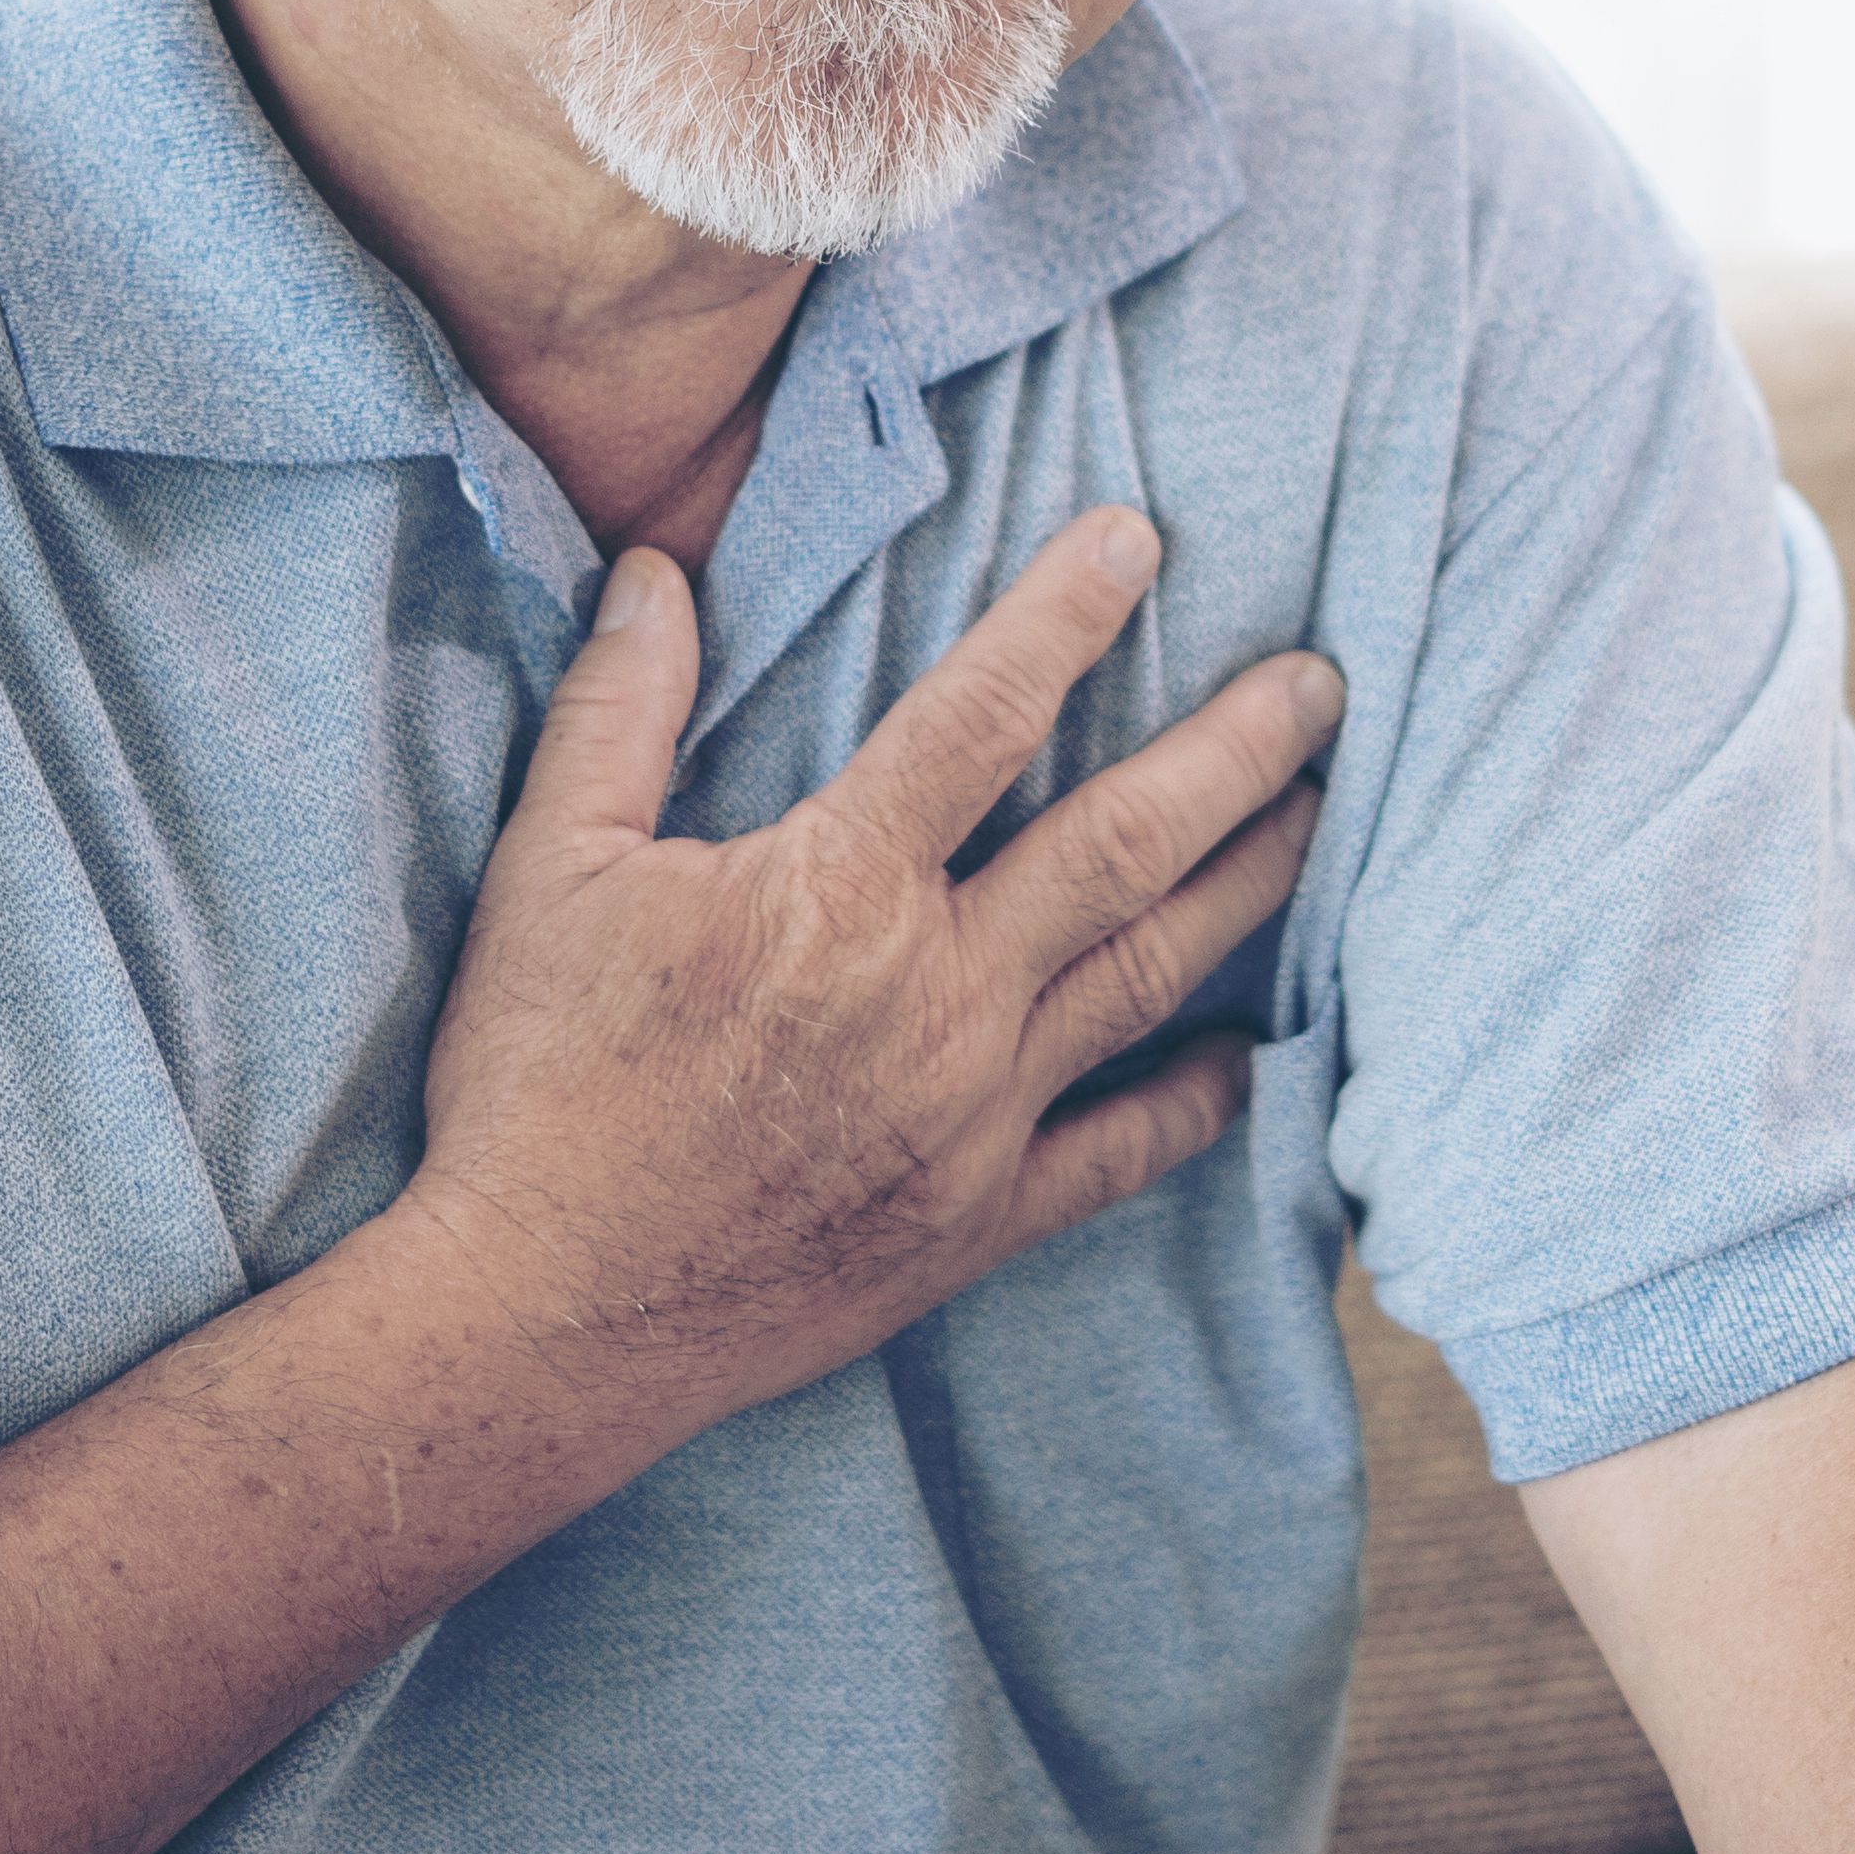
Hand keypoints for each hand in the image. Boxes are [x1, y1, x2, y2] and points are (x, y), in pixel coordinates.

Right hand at [404, 505, 1337, 1440]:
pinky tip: (1244, 1062)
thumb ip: (617, 709)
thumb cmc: (533, 1081)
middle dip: (1236, 753)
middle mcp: (937, 993)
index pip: (983, 715)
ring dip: (1245, 887)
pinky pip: (1120, 1154)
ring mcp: (974, 1112)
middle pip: (1125, 843)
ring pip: (1148, 976)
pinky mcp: (978, 1218)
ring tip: (1316, 817)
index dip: (1068, 614)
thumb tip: (655, 568)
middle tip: (1321, 686)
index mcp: (837, 889)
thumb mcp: (548, 868)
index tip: (1143, 538)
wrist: (538, 1315)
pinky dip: (1193, 1104)